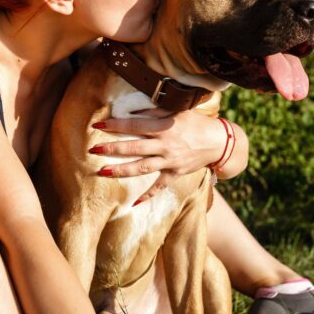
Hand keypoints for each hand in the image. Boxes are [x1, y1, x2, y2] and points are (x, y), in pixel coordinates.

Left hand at [91, 107, 224, 205]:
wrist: (219, 142)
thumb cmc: (197, 123)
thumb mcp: (177, 111)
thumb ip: (154, 112)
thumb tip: (132, 111)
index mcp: (164, 127)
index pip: (134, 126)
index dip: (116, 125)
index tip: (98, 125)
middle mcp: (165, 146)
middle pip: (134, 148)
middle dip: (113, 149)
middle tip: (93, 149)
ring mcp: (170, 162)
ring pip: (142, 168)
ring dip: (121, 171)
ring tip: (102, 172)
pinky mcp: (175, 174)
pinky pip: (159, 187)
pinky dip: (147, 195)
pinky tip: (133, 203)